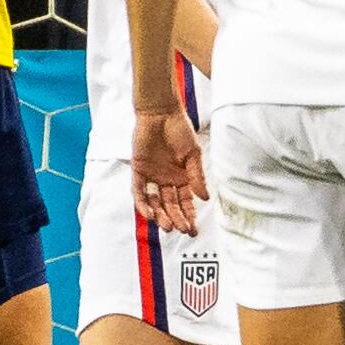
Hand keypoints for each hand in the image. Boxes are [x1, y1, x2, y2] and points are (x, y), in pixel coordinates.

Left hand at [135, 105, 204, 233]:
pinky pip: (139, 191)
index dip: (189, 216)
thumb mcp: (193, 154)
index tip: (193, 231)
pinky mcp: (138, 170)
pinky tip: (149, 213)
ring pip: (155, 202)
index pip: (185, 202)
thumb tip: (205, 198)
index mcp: (182, 177)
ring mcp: (152, 176)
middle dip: (176, 219)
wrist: (161, 113)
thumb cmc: (180, 130)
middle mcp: (167, 180)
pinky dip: (143, 203)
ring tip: (166, 226)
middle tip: (180, 230)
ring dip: (160, 215)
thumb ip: (197, 176)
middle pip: (170, 205)